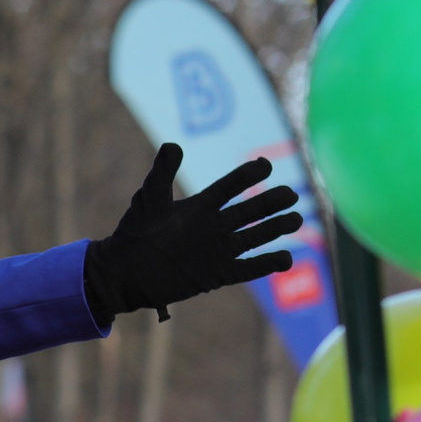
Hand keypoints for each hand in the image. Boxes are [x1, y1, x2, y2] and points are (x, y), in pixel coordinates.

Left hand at [82, 144, 302, 325]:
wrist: (123, 273)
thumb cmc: (133, 234)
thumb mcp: (148, 201)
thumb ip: (161, 175)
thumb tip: (173, 146)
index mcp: (199, 207)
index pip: (228, 188)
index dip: (246, 176)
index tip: (264, 164)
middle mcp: (213, 227)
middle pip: (249, 211)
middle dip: (270, 202)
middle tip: (292, 194)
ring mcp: (217, 251)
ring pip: (254, 237)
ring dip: (275, 228)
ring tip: (297, 219)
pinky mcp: (217, 275)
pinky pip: (247, 269)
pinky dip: (266, 265)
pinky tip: (286, 259)